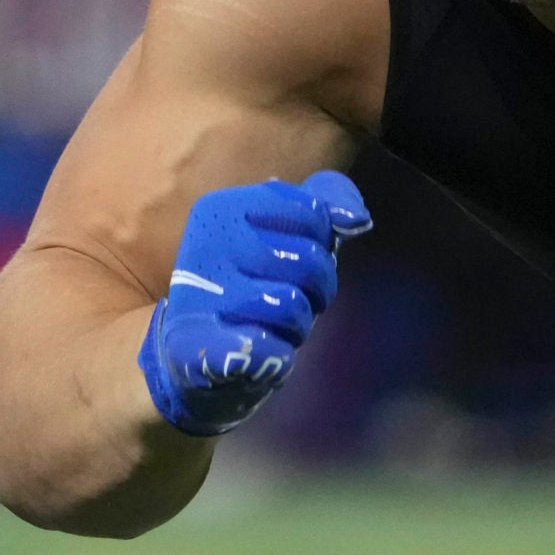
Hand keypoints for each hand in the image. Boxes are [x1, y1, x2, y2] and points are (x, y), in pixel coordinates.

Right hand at [136, 171, 371, 435]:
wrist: (200, 354)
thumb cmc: (256, 282)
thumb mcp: (291, 229)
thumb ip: (328, 200)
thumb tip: (356, 218)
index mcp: (224, 207)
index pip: (314, 215)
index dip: (321, 244)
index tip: (295, 259)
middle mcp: (206, 244)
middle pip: (311, 260)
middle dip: (316, 288)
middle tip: (288, 298)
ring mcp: (200, 295)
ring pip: (294, 306)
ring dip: (296, 324)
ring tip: (269, 324)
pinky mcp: (198, 346)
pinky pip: (272, 348)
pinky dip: (278, 355)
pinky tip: (258, 352)